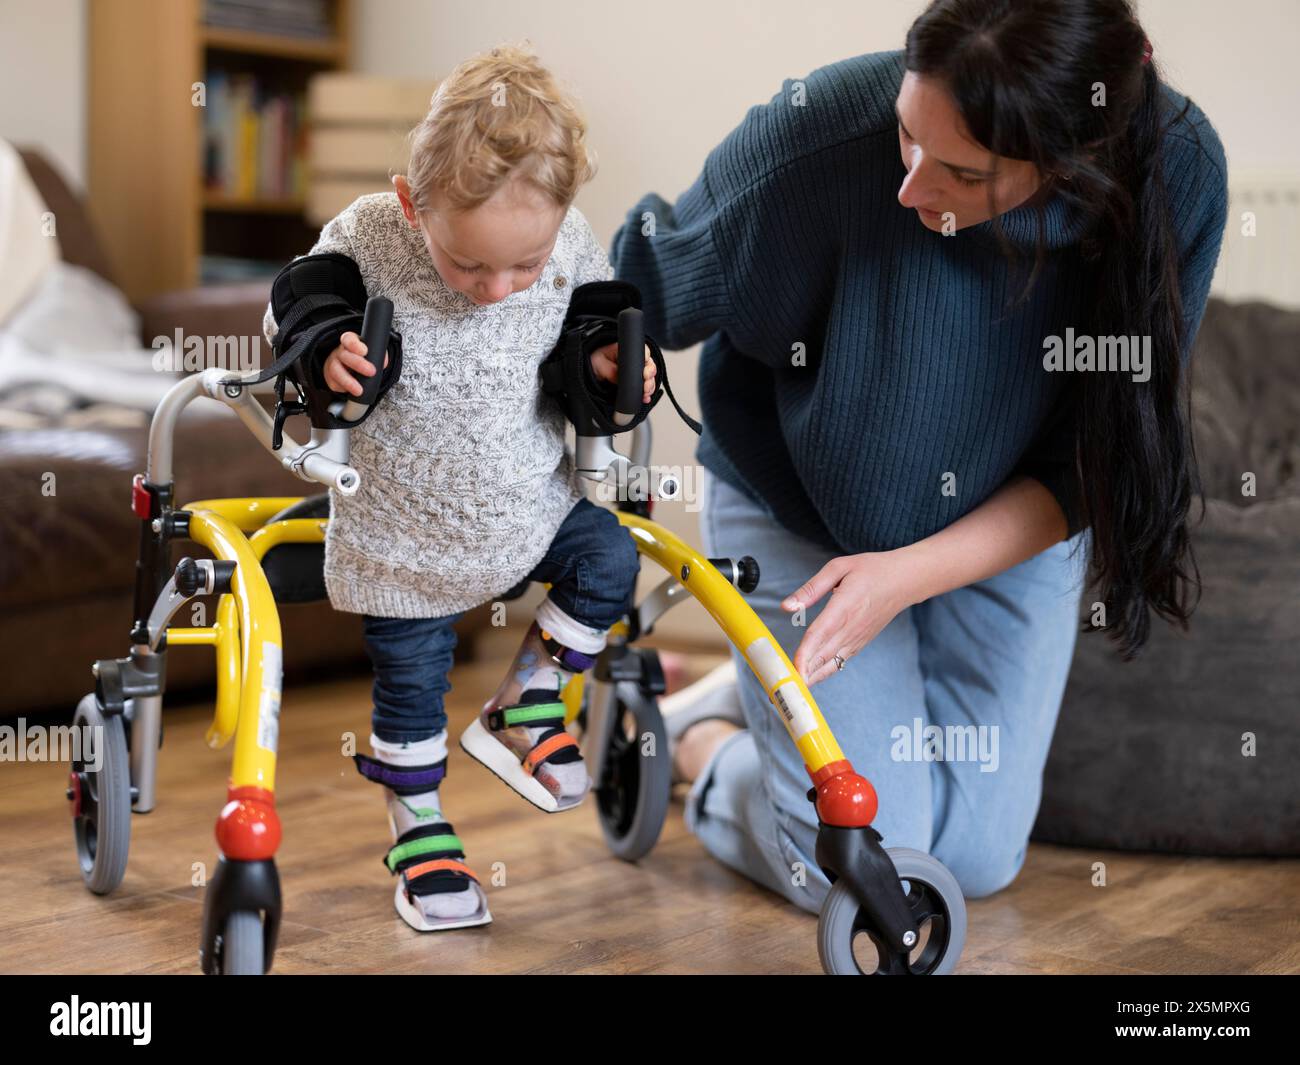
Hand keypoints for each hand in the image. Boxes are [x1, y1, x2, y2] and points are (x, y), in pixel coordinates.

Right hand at [323, 331, 389, 395]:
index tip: (365, 351)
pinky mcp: (331, 379)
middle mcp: (340, 352)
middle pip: (344, 355)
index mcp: (350, 342)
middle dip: (358, 364)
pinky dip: (344, 389)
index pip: (349, 339)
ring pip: (336, 371)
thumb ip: (378, 355)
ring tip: (359, 390)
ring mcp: (333, 364)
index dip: (355, 345)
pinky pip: (335, 384)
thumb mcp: (371, 352)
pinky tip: (352, 391)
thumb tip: (382, 363)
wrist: (349, 367)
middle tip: (372, 371)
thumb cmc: (362, 358)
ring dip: (348, 382)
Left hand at [589, 342, 655, 404]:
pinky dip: (646, 394)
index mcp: (626, 351)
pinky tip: (644, 398)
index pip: (643, 351)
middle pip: (650, 366)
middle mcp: (633, 361)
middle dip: (650, 376)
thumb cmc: (594, 362)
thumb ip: (610, 369)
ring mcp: (635, 373)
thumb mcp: (599, 363)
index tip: (644, 370)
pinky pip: (645, 388)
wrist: (588, 374)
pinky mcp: (634, 384)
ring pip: (650, 378)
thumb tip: (619, 377)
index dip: (646, 360)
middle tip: (645, 383)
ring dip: (650, 386)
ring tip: (645, 392)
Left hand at [780, 551, 917, 686]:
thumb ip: (811, 588)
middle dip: (802, 673)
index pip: (819, 635)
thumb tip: (787, 606)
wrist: (905, 581)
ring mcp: (857, 638)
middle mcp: (850, 628)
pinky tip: (811, 679)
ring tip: (792, 689)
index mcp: (843, 607)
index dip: (805, 654)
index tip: (792, 669)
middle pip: (822, 655)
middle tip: (782, 687)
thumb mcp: (839, 568)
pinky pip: (840, 661)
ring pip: (831, 663)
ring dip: (812, 677)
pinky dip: (825, 672)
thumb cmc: (872, 570)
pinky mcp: (860, 642)